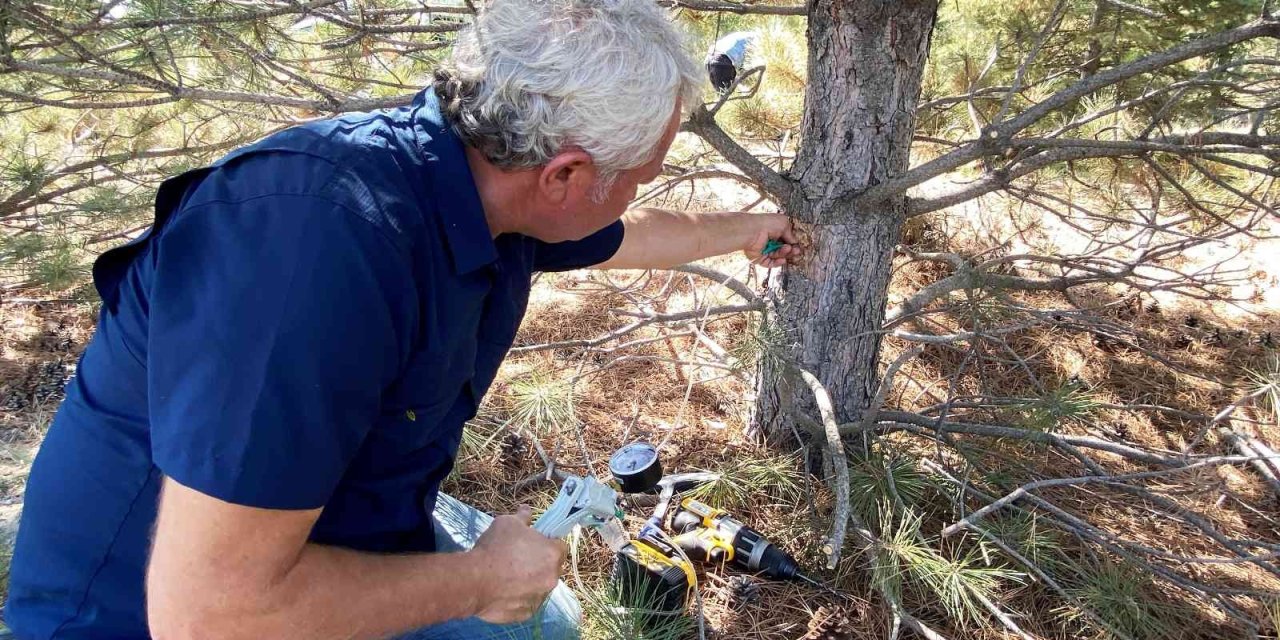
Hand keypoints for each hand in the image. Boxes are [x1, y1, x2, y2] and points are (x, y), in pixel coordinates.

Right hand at [468, 505, 567, 624]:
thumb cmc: (495, 548)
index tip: (534, 542)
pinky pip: (526, 602)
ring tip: (507, 576)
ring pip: (539, 587)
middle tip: (519, 558)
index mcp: (553, 554)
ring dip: (530, 581)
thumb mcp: (507, 522)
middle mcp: (552, 578)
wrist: (475, 581)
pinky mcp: (526, 614)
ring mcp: (540, 598)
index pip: (560, 546)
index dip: (547, 542)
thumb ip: (522, 517)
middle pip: (551, 568)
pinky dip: (518, 597)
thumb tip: (527, 510)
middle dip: (539, 563)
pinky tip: (503, 590)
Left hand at [743, 213, 800, 267]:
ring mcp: (765, 250)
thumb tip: (795, 242)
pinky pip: (770, 263)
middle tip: (796, 250)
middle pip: (783, 250)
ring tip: (787, 249)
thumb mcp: (784, 224)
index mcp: (775, 231)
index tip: (798, 246)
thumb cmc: (766, 223)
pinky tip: (782, 260)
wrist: (752, 231)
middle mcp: (770, 241)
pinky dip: (777, 263)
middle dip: (791, 250)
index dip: (793, 244)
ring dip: (784, 254)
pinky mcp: (760, 258)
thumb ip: (791, 234)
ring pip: (778, 256)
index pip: (786, 240)